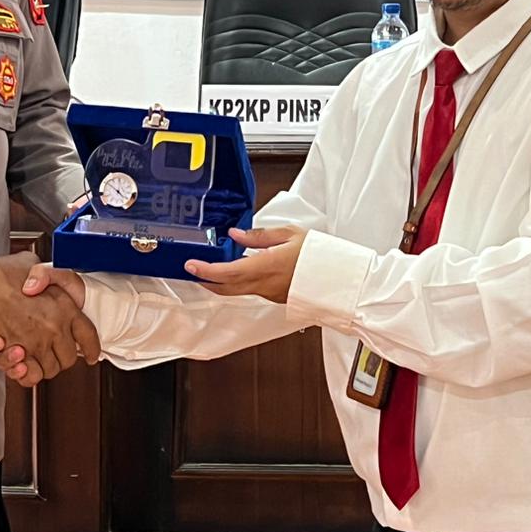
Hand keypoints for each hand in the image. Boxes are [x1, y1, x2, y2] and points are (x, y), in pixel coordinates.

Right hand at [0, 253, 98, 386]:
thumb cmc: (1, 273)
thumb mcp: (31, 264)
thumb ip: (42, 273)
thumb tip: (40, 279)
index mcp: (64, 306)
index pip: (89, 334)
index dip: (91, 347)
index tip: (91, 354)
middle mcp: (54, 327)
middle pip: (68, 357)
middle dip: (61, 358)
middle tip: (51, 352)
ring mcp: (37, 343)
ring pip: (49, 369)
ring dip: (40, 365)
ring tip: (29, 354)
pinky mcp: (17, 355)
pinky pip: (29, 376)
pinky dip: (24, 373)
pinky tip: (18, 362)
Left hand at [182, 225, 307, 302]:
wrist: (340, 279)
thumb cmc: (319, 254)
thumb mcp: (290, 234)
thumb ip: (259, 236)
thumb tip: (235, 235)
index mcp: (266, 266)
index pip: (227, 272)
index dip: (206, 270)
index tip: (190, 265)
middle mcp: (264, 284)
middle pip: (226, 287)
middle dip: (206, 280)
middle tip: (193, 269)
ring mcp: (269, 293)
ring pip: (237, 290)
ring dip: (221, 282)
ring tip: (210, 268)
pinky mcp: (275, 297)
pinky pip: (250, 290)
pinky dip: (238, 283)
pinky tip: (238, 271)